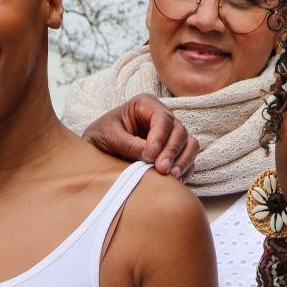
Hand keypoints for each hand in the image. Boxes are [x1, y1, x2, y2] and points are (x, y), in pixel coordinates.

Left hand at [82, 94, 197, 178]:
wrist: (97, 152)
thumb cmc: (100, 137)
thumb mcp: (107, 136)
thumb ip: (128, 144)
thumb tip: (150, 155)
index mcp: (145, 105)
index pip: (162, 118)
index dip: (160, 136)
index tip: (151, 154)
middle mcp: (162, 118)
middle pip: (179, 131)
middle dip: (172, 151)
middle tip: (161, 169)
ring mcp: (170, 135)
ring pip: (189, 144)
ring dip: (182, 160)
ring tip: (170, 176)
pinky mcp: (174, 152)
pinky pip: (188, 159)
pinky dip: (184, 169)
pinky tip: (173, 180)